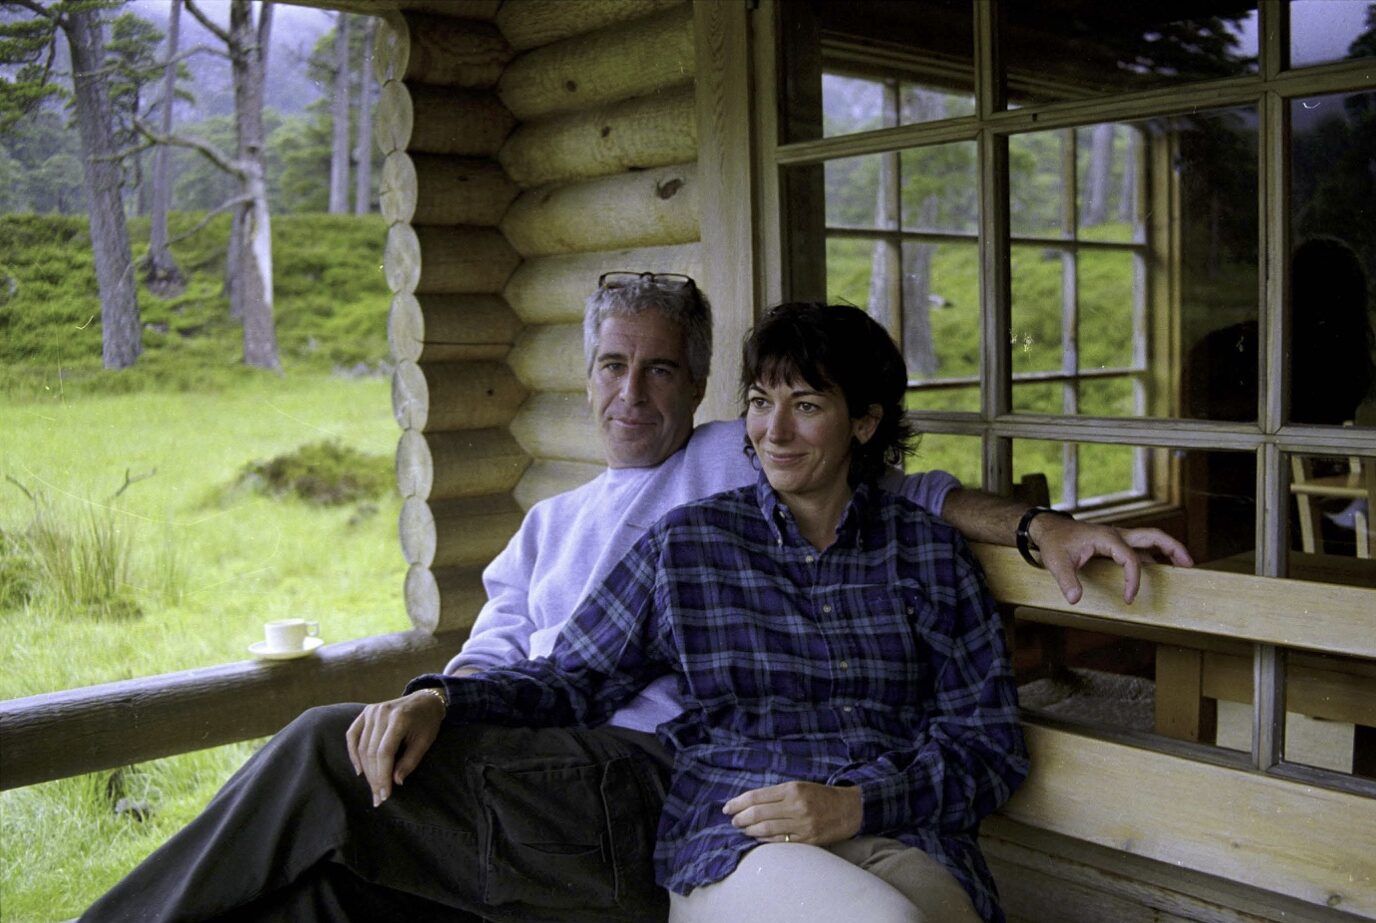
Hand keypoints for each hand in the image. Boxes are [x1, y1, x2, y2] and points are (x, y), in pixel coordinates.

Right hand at [345, 690, 446, 806]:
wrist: (425, 700)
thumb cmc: (428, 722)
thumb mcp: (425, 742)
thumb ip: (410, 762)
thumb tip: (395, 782)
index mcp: (399, 718)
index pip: (385, 753)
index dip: (383, 775)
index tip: (385, 794)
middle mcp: (382, 713)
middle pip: (371, 752)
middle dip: (374, 777)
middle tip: (378, 797)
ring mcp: (372, 711)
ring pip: (361, 746)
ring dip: (365, 770)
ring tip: (372, 788)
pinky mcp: (366, 712)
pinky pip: (353, 735)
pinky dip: (353, 753)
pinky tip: (359, 770)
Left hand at [722, 781, 861, 845]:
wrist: (849, 810)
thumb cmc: (820, 796)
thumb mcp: (799, 786)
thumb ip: (776, 794)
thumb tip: (749, 803)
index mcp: (792, 789)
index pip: (757, 796)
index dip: (738, 802)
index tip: (727, 808)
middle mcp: (796, 806)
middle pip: (758, 813)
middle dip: (741, 818)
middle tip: (733, 820)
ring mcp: (802, 825)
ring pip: (766, 829)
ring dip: (750, 830)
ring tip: (742, 829)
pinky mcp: (807, 840)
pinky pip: (779, 841)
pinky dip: (764, 840)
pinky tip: (757, 837)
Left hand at [1032, 516, 1193, 604]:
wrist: (1049, 529)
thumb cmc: (1054, 542)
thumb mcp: (1056, 562)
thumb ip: (1066, 580)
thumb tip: (1075, 599)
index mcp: (1106, 537)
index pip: (1130, 559)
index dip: (1133, 580)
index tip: (1129, 599)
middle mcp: (1117, 534)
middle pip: (1153, 536)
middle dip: (1173, 549)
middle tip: (1190, 565)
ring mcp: (1118, 538)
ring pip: (1150, 541)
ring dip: (1168, 552)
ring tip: (1185, 568)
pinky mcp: (1116, 544)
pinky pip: (1140, 550)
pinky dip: (1154, 558)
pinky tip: (1160, 571)